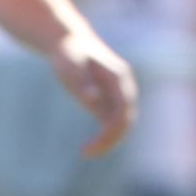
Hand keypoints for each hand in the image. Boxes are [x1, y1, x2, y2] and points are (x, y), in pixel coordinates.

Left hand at [48, 29, 137, 157]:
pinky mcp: (108, 98)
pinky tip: (89, 145)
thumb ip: (83, 84)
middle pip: (126, 120)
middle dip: (111, 140)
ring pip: (122, 123)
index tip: (89, 147)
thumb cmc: (69, 54)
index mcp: (118, 79)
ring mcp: (117, 93)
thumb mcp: (71, 68)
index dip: (110, 132)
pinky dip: (104, 134)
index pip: (122, 112)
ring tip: (87, 152)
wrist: (69, 42)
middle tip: (86, 153)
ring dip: (109, 140)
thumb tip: (93, 101)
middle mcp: (123, 87)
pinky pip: (112, 121)